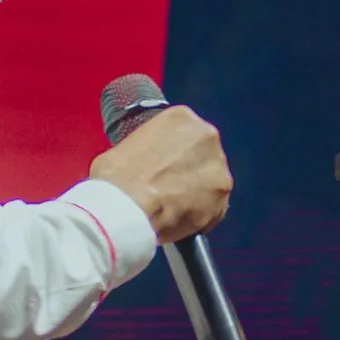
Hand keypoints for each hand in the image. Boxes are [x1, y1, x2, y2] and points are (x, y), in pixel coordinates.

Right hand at [90, 106, 232, 245]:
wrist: (126, 207)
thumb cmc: (117, 175)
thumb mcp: (128, 145)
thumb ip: (150, 150)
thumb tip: (148, 166)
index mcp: (183, 117)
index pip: (184, 134)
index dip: (173, 154)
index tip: (163, 167)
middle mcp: (207, 137)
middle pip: (202, 156)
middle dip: (190, 171)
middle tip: (169, 187)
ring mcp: (219, 169)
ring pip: (211, 183)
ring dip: (197, 194)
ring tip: (173, 209)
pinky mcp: (221, 200)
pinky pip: (213, 209)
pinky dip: (200, 217)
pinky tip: (180, 221)